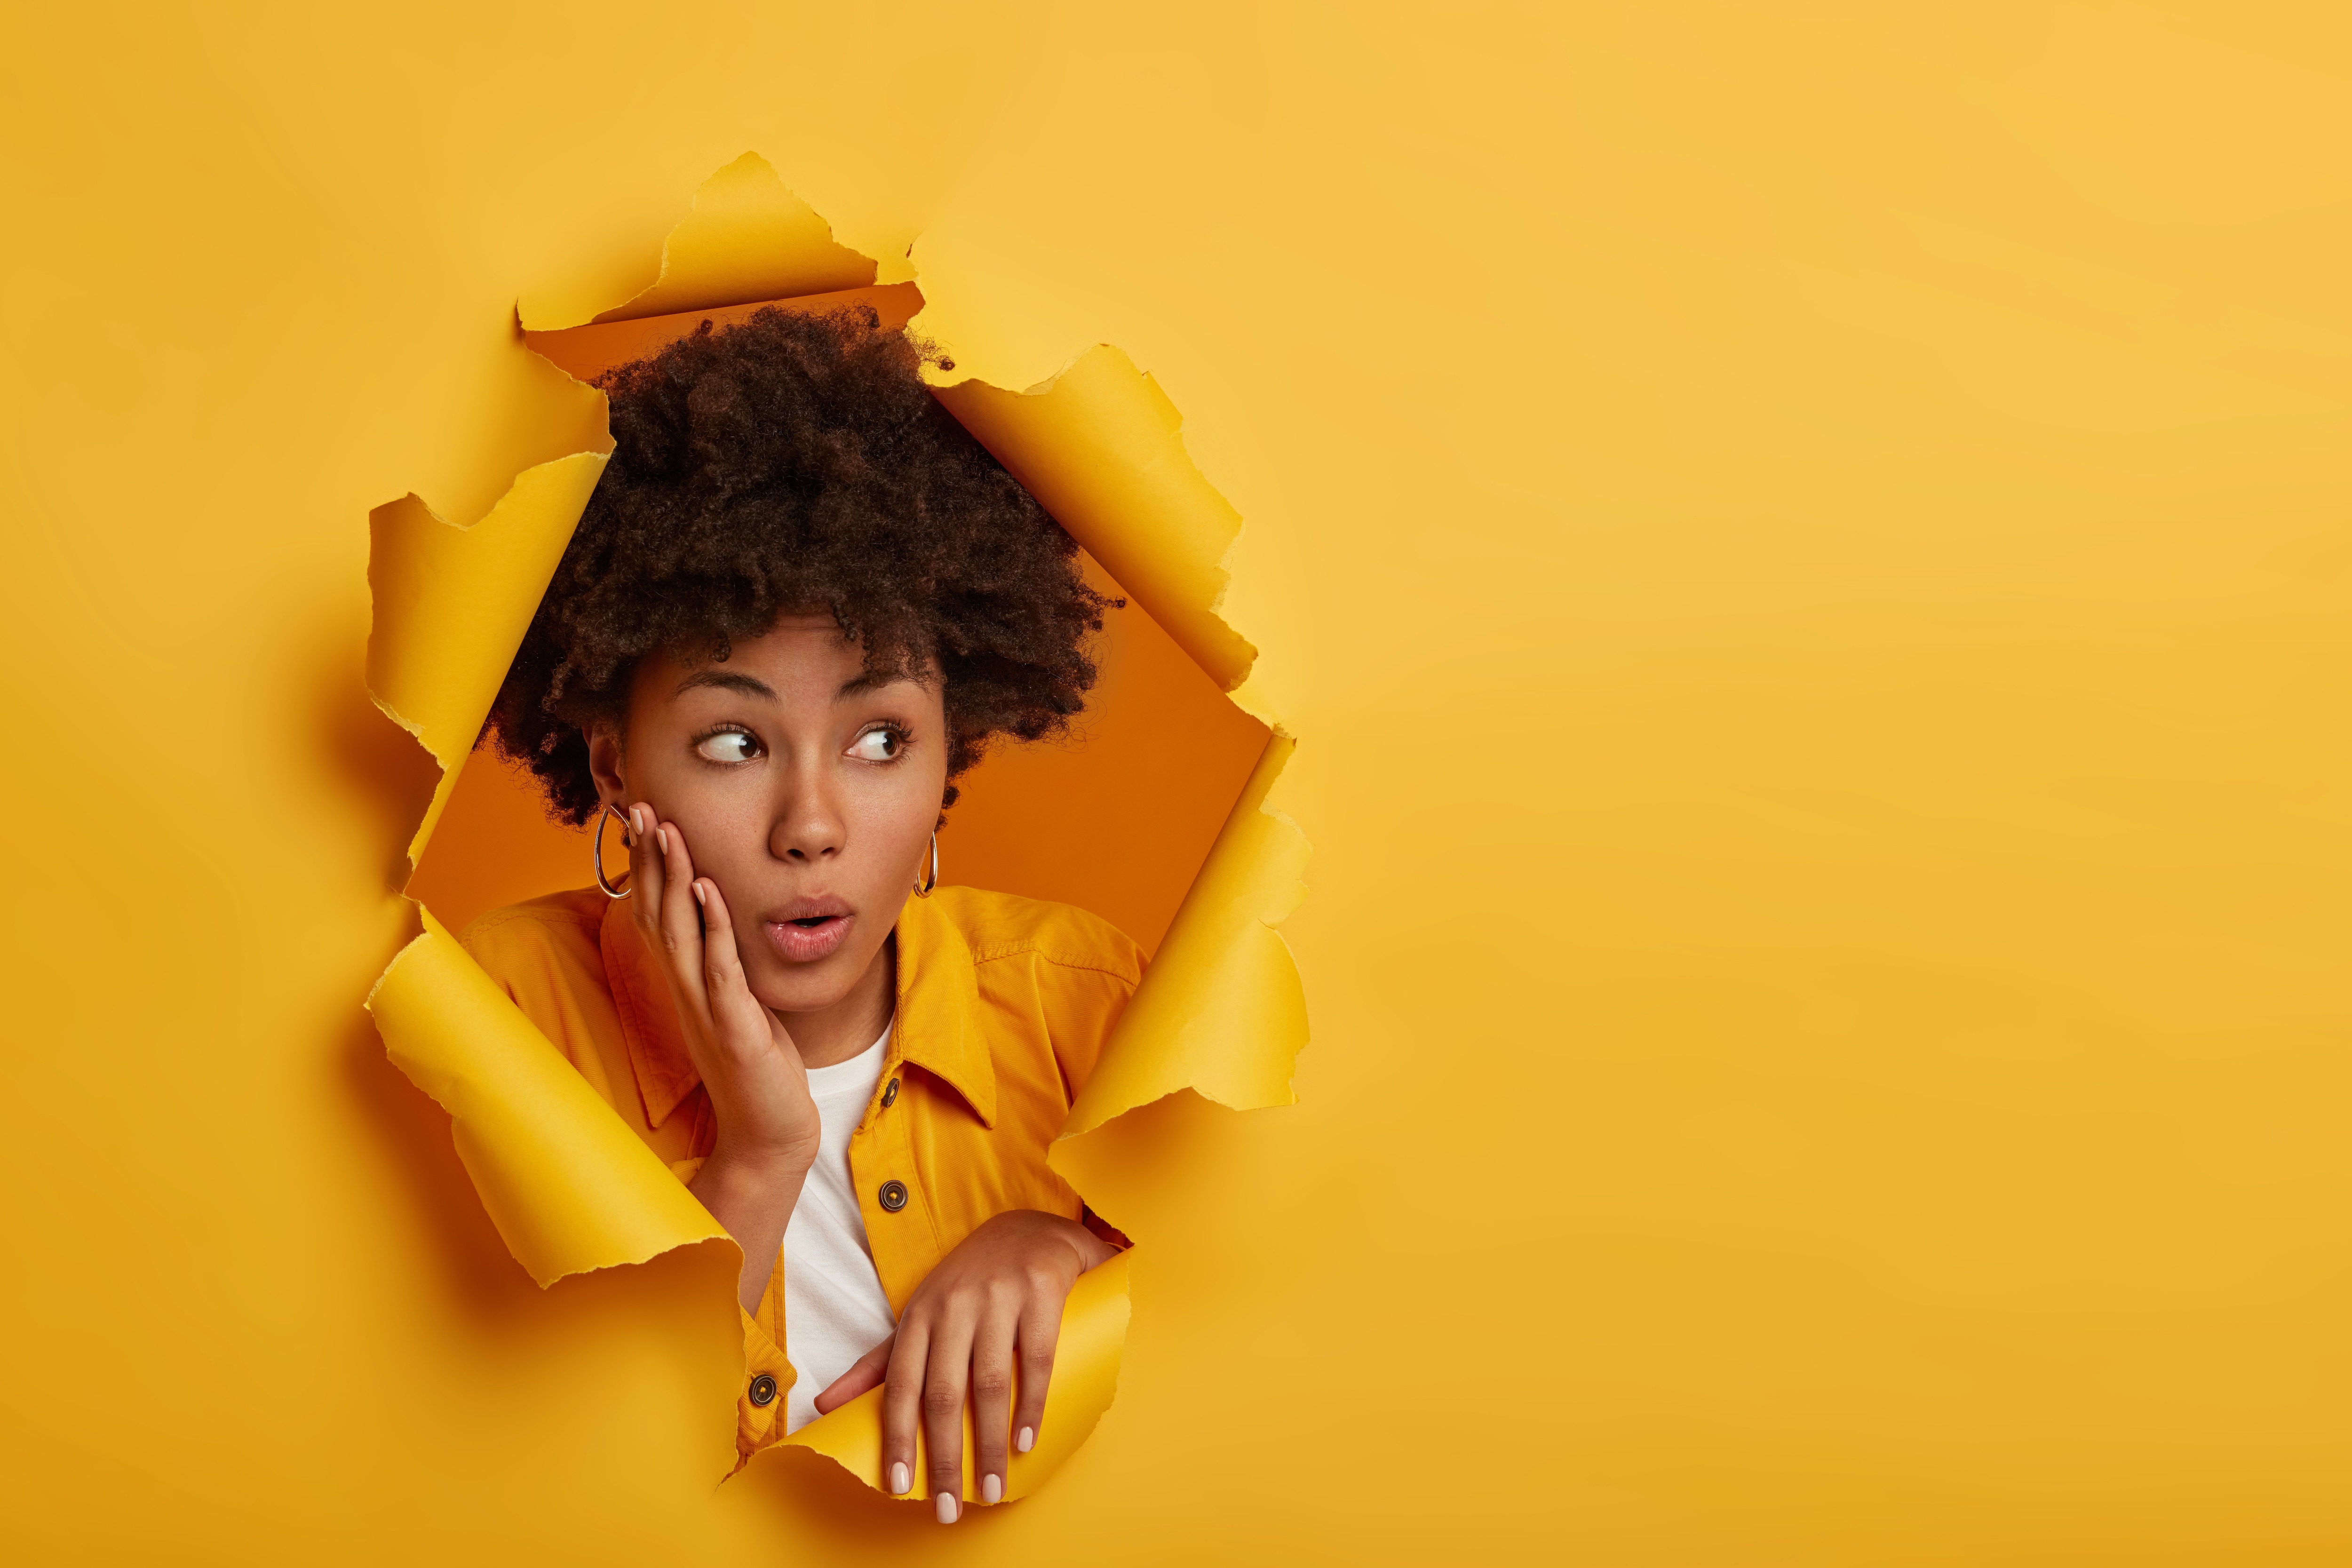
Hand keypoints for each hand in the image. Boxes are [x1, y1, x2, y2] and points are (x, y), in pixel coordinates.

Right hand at [625, 803, 818, 1309]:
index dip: (647, 868)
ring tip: (669, 831)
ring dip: (674, 879)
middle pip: (657, 914)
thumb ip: (723, 967)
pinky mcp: (734, 1027)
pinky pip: (719, 969)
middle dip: (650, 859)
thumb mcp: (736, 1007)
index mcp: (684, 986)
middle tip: (641, 807)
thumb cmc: (756, 1068)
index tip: (643, 820)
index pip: (656, 915)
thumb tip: (720, 924)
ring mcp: (705, 1009)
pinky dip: (714, 926)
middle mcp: (685, 993)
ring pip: (680, 934)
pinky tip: (710, 889)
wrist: (770, 1133)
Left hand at [811, 1209, 1117, 1520]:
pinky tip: (1026, 1440)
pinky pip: (1037, 1358)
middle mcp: (954, 1304)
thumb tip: (823, 1406)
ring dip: (989, 1443)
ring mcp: (998, 1297)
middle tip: (948, 1508)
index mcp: (919, 1314)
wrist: (1031, 1227)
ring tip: (992, 1487)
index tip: (898, 1485)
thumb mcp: (920, 1314)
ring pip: (990, 1383)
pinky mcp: (1040, 1292)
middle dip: (944, 1457)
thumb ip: (877, 1362)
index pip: (899, 1385)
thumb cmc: (970, 1281)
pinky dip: (1032, 1405)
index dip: (896, 1437)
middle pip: (943, 1393)